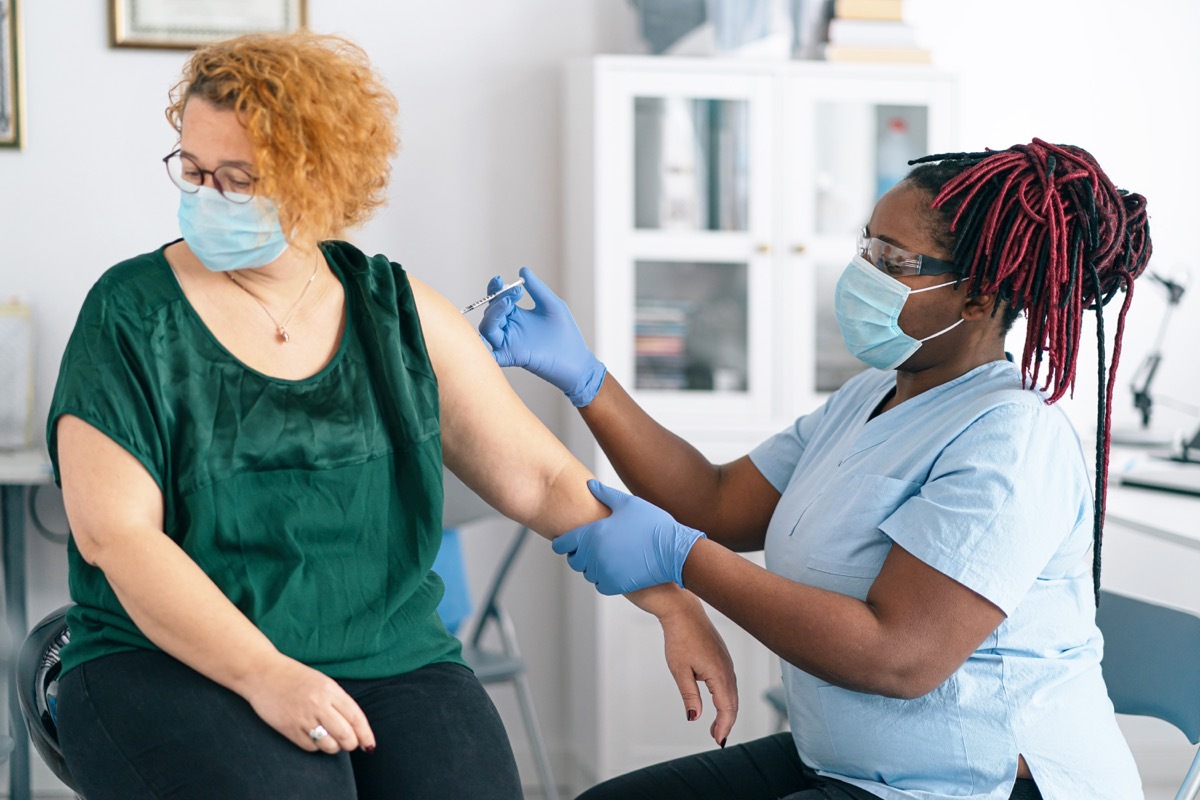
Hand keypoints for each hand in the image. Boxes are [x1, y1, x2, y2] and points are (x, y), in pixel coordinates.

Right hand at [242, 655, 375, 753]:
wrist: (263, 674)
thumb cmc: (296, 678)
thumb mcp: (322, 683)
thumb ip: (338, 702)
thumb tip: (355, 726)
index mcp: (330, 690)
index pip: (355, 717)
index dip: (365, 734)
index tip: (370, 745)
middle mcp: (319, 704)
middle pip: (345, 735)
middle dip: (351, 743)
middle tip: (349, 743)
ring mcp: (303, 718)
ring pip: (329, 745)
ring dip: (334, 747)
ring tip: (331, 740)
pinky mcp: (289, 729)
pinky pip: (310, 747)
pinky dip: (316, 746)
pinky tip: (313, 737)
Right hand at [478, 267, 606, 406]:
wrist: (577, 360)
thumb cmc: (566, 335)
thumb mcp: (552, 305)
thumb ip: (537, 289)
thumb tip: (523, 270)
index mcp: (518, 316)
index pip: (498, 300)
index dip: (495, 289)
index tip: (500, 278)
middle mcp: (510, 329)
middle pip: (490, 313)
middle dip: (496, 299)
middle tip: (513, 292)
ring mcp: (510, 343)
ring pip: (487, 329)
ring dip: (492, 314)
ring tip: (507, 303)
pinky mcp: (512, 357)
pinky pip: (491, 353)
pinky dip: (484, 346)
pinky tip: (491, 330)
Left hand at [552, 480, 705, 594]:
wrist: (674, 552)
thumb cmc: (653, 524)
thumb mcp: (629, 504)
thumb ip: (605, 494)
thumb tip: (589, 484)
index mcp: (593, 534)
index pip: (563, 543)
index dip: (563, 541)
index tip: (567, 541)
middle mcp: (594, 555)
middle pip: (574, 560)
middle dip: (579, 554)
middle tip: (591, 548)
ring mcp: (604, 572)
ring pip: (587, 573)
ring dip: (592, 567)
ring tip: (607, 556)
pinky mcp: (616, 585)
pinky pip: (600, 585)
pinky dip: (604, 579)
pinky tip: (616, 568)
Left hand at [652, 592, 739, 746]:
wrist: (683, 611)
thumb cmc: (679, 638)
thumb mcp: (680, 671)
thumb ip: (689, 696)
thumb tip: (694, 718)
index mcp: (718, 674)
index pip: (726, 708)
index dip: (723, 726)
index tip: (718, 741)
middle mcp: (727, 669)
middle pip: (732, 703)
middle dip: (726, 722)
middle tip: (716, 738)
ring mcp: (727, 662)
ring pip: (732, 693)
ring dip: (726, 711)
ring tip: (715, 726)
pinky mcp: (723, 657)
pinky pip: (729, 682)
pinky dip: (725, 697)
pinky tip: (716, 702)